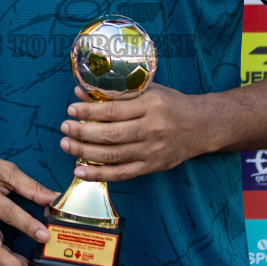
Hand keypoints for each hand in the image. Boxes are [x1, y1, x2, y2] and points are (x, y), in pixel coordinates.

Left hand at [59, 84, 206, 181]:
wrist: (202, 126)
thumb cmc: (171, 104)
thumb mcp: (147, 90)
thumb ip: (115, 92)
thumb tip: (81, 92)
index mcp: (151, 105)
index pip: (114, 110)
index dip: (89, 111)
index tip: (71, 109)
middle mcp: (152, 129)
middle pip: (111, 135)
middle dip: (83, 133)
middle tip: (64, 128)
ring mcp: (152, 151)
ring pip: (113, 156)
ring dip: (85, 153)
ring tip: (66, 146)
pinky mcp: (152, 167)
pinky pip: (121, 174)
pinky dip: (99, 175)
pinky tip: (80, 171)